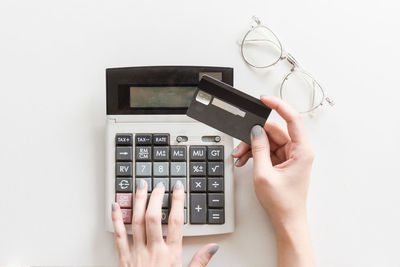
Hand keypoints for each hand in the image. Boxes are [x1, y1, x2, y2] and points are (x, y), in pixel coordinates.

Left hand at [111, 180, 218, 266]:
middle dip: (156, 197)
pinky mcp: (123, 259)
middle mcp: (153, 251)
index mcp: (171, 255)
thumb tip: (213, 247)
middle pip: (154, 217)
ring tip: (140, 186)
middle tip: (158, 184)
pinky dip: (116, 219)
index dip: (177, 202)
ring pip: (137, 221)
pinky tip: (115, 206)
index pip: (177, 222)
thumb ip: (200, 261)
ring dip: (138, 202)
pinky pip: (119, 235)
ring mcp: (137, 253)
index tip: (178, 188)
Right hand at [232, 96, 314, 226]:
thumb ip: (259, 149)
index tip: (264, 100)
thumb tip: (255, 131)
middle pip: (274, 131)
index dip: (278, 106)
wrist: (286, 220)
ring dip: (252, 146)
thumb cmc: (283, 203)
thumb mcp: (264, 174)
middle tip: (240, 145)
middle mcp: (298, 151)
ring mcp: (290, 156)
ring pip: (267, 140)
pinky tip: (245, 160)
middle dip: (254, 136)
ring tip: (240, 157)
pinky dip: (255, 153)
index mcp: (302, 151)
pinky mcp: (282, 161)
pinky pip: (266, 150)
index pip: (292, 119)